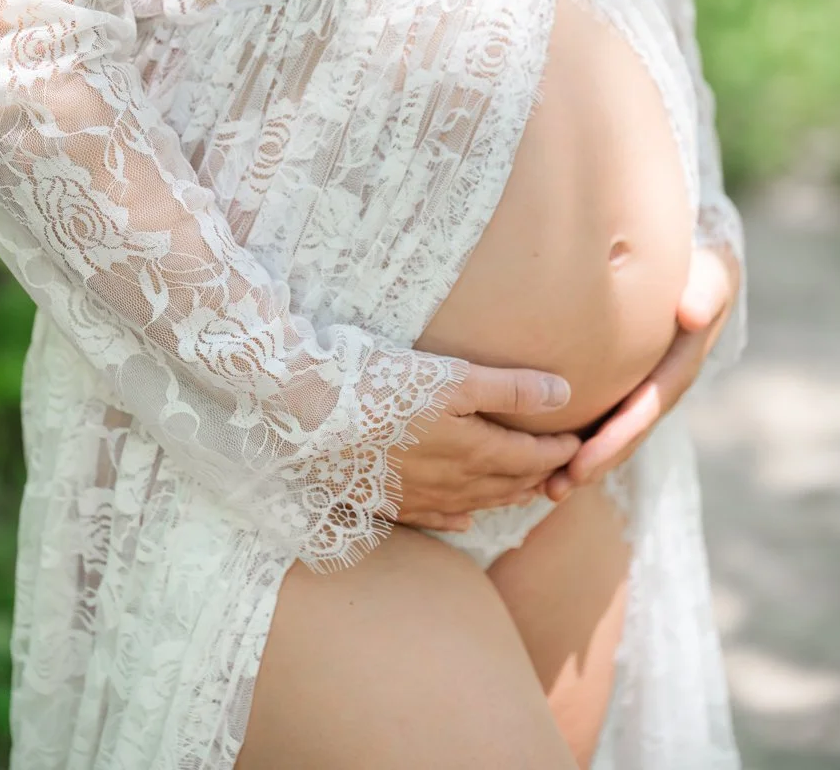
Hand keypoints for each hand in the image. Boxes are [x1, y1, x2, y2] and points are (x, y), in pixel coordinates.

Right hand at [391, 364, 580, 530]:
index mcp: (476, 451)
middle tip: (562, 471)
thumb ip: (510, 388)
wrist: (316, 418)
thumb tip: (564, 394)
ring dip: (507, 497)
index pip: (531, 457)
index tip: (579, 443)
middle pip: (509, 484)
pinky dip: (459, 517)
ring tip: (527, 492)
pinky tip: (464, 519)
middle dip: (540, 477)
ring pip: (478, 503)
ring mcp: (421, 496)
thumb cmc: (385, 387)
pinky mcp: (390, 502)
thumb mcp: (453, 377)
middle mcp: (454, 483)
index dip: (558, 451)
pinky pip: (437, 517)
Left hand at [545, 244, 739, 504]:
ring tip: (545, 490)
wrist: (699, 270)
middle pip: (626, 434)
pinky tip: (540, 458)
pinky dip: (577, 440)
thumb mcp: (712, 275)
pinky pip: (601, 417)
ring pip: (612, 433)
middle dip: (593, 462)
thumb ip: (706, 292)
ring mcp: (642, 390)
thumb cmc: (701, 270)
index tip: (585, 460)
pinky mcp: (624, 385)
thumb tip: (690, 314)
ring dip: (582, 463)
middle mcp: (660, 387)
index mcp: (679, 367)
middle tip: (555, 487)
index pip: (646, 408)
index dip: (617, 436)